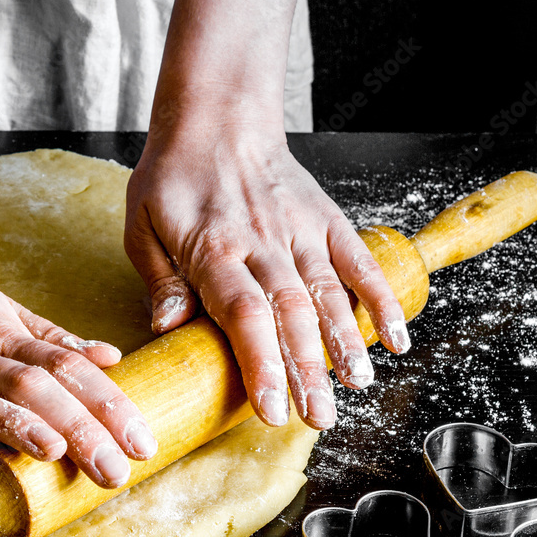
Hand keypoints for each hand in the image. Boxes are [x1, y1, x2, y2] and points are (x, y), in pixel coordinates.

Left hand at [124, 128, 409, 429]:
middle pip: (291, 314)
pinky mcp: (325, 218)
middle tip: (318, 418)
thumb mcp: (142, 224)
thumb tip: (168, 328)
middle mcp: (262, 243)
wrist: (217, 118)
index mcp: (213, 249)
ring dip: (345, 343)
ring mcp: (299, 230)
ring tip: (357, 387)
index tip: (272, 409)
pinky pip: (358, 260)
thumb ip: (160, 278)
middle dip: (307, 371)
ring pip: (328, 292)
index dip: (262, 364)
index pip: (243, 314)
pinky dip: (380, 296)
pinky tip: (395, 335)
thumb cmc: (174, 174)